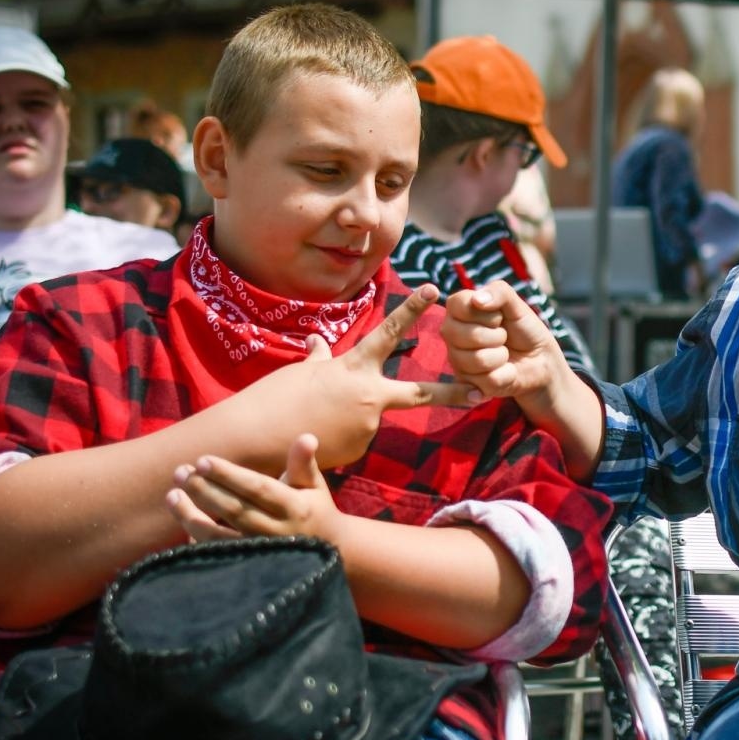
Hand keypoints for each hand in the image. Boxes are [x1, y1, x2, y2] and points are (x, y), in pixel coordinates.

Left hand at [167, 433, 341, 543]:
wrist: (327, 553)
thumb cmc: (314, 509)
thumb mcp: (313, 485)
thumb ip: (303, 462)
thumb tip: (307, 436)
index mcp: (294, 507)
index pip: (257, 488)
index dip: (229, 475)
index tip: (203, 461)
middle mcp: (277, 531)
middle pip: (234, 509)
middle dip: (204, 490)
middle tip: (181, 472)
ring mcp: (260, 552)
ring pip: (219, 536)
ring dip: (192, 515)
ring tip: (172, 495)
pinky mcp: (247, 566)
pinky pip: (215, 554)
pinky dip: (196, 539)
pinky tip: (181, 519)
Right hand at [234, 285, 473, 468]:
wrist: (257, 439)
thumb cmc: (274, 398)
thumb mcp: (298, 372)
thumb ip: (319, 360)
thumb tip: (317, 341)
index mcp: (354, 368)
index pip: (388, 332)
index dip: (412, 310)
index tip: (435, 289)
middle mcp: (369, 396)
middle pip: (419, 394)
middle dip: (451, 393)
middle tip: (481, 392)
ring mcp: (368, 426)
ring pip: (369, 417)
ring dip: (349, 418)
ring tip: (313, 421)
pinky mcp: (360, 450)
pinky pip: (356, 440)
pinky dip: (341, 438)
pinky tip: (317, 437)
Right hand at [441, 281, 566, 403]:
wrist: (539, 360)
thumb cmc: (524, 328)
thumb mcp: (517, 305)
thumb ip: (499, 292)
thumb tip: (477, 300)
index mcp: (458, 309)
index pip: (457, 304)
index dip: (486, 313)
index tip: (499, 316)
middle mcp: (451, 333)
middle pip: (462, 334)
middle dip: (495, 335)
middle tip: (503, 336)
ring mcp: (456, 360)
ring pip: (476, 359)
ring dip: (501, 356)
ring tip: (504, 353)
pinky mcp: (467, 384)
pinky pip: (487, 379)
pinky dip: (506, 374)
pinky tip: (504, 370)